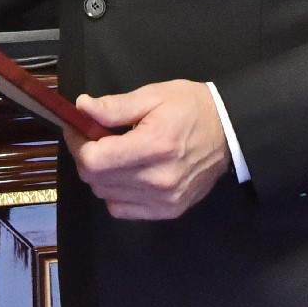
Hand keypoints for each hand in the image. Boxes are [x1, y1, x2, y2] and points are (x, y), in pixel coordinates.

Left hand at [64, 80, 229, 220]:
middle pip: (96, 180)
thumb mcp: (153, 95)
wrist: (230, 131)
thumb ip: (115, 106)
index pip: (94, 160)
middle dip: (85, 156)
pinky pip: (122, 209)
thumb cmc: (191, 107)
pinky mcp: (170, 211)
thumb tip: (82, 108)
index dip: (77, 143)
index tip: (78, 128)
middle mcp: (158, 179)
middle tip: (92, 137)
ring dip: (100, 175)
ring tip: (113, 153)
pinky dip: (115, 193)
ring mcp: (165, 199)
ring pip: (106, 195)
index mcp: (154, 146)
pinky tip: (126, 173)